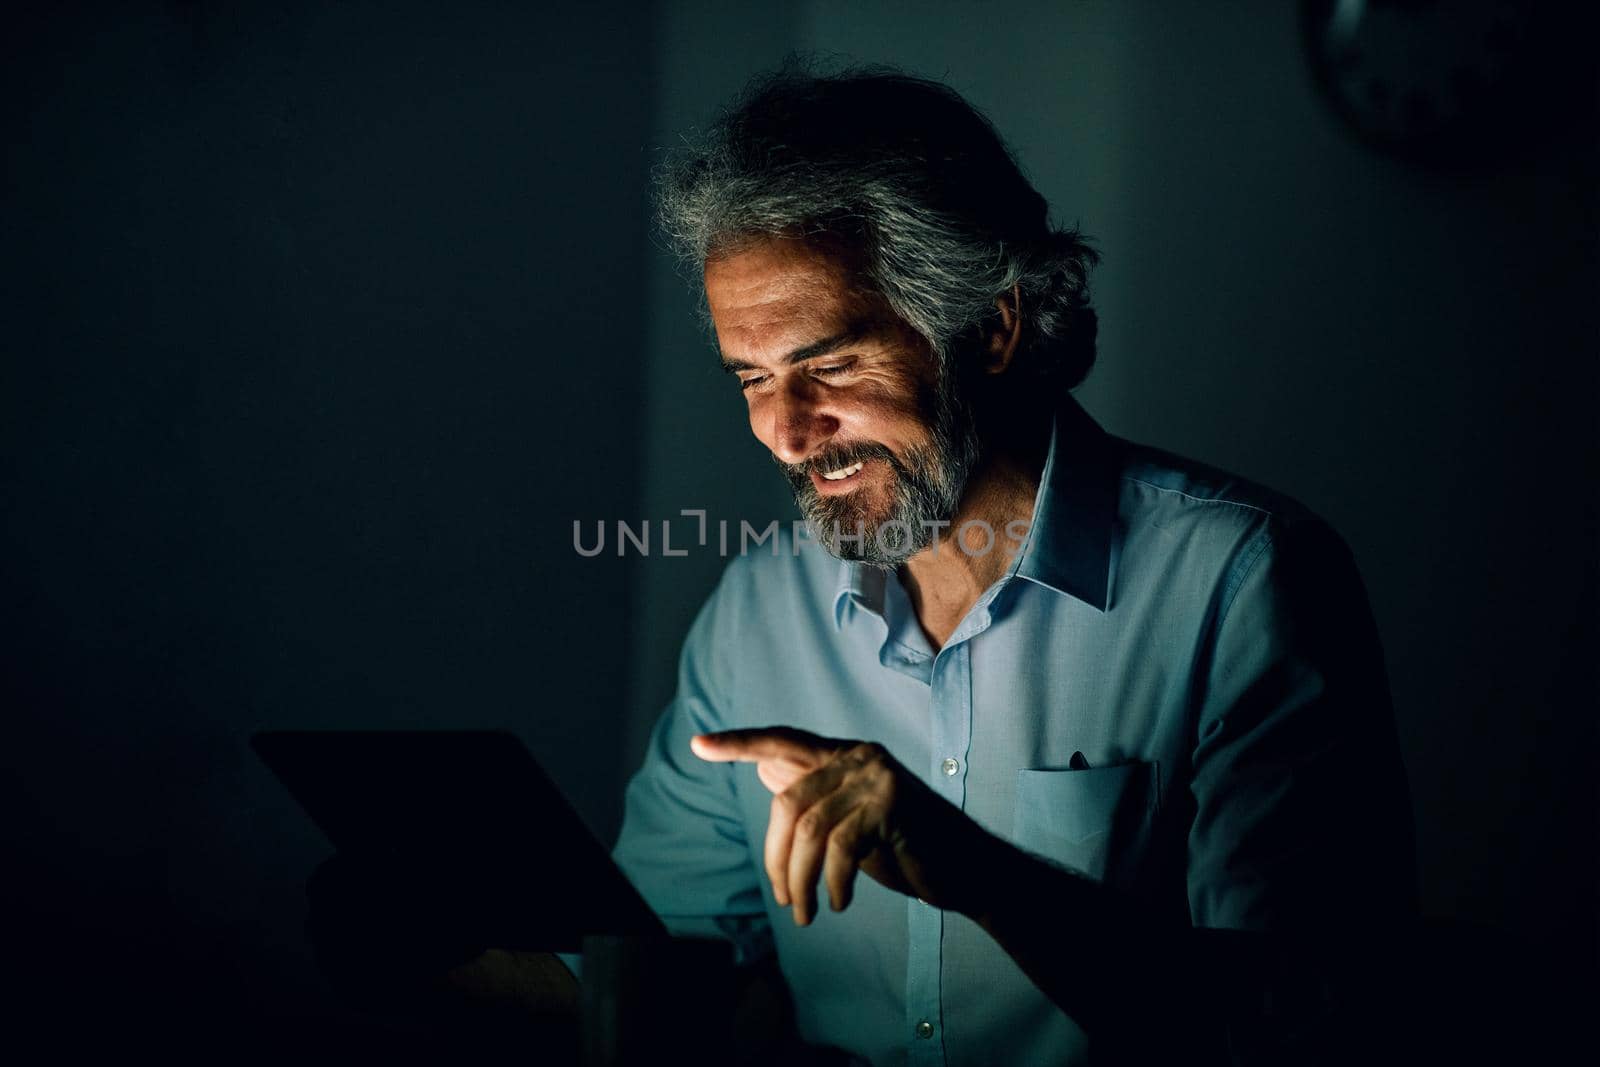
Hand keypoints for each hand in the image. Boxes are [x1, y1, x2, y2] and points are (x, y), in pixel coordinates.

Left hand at [690, 727, 994, 925]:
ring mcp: (877, 776)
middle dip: (775, 859)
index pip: (781, 740)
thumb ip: (814, 801)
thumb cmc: (905, 851)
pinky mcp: (892, 803)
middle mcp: (859, 755)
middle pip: (787, 802)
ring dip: (799, 880)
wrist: (965, 871)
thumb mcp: (849, 826)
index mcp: (845, 755)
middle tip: (783, 900)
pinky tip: (839, 902)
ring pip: (810, 830)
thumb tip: (766, 774)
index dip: (738, 743)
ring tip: (806, 913)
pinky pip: (841, 847)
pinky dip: (834, 883)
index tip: (697, 745)